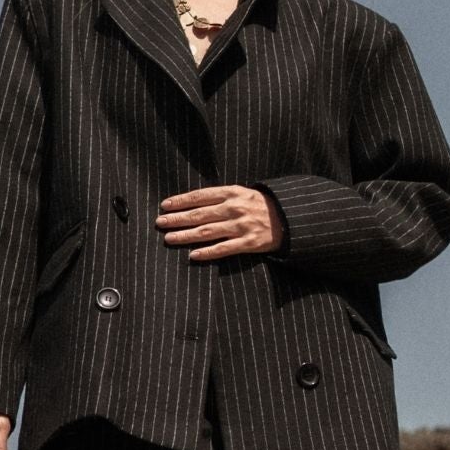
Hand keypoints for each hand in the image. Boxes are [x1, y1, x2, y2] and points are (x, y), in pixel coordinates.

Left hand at [155, 184, 284, 259]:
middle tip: (160, 223)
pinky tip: (193, 255)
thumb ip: (220, 197)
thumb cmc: (259, 205)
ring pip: (207, 232)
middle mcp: (234, 208)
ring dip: (186, 235)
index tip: (164, 205)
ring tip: (169, 238)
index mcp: (231, 193)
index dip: (181, 201)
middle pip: (199, 215)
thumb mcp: (241, 193)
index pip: (200, 196)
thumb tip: (192, 203)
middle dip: (177, 219)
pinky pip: (224, 249)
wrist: (289, 217)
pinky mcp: (249, 243)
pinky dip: (208, 252)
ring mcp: (241, 226)